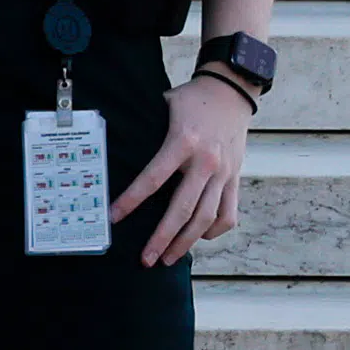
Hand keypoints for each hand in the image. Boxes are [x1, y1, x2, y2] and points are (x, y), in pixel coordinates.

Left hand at [124, 74, 254, 265]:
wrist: (233, 90)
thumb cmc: (193, 99)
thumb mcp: (165, 107)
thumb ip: (147, 130)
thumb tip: (115, 147)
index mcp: (184, 142)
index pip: (153, 178)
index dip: (131, 200)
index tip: (114, 217)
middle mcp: (206, 161)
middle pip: (182, 209)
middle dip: (162, 238)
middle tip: (146, 259)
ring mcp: (224, 173)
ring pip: (206, 218)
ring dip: (186, 242)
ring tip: (169, 259)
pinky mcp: (235, 178)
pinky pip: (228, 214)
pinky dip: (214, 230)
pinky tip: (199, 237)